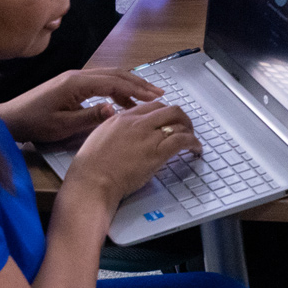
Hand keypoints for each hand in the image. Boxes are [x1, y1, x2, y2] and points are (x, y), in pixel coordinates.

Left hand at [0, 68, 164, 144]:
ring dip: (129, 85)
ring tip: (146, 98)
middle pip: (115, 74)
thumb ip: (90, 117)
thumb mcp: (63, 125)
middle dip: (138, 83)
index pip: (114, 81)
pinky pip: (100, 82)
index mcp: (77, 83)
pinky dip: (116, 89)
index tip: (155, 97)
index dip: (136, 89)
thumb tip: (114, 109)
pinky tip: (122, 103)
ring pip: (109, 76)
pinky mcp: (72, 83)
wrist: (11, 119)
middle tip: (158, 94)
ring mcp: (74, 77)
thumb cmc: (34, 123)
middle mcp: (77, 75)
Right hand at [59, 99, 198, 207]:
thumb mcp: (100, 135)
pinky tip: (196, 149)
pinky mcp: (157, 153)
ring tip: (192, 140)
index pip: (152, 106)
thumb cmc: (91, 165)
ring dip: (190, 131)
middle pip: (170, 110)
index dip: (165, 113)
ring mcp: (148, 137)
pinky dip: (194, 143)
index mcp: (122, 117)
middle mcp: (137, 123)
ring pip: (179, 123)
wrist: (92, 180)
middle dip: (182, 118)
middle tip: (186, 127)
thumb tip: (128, 131)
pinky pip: (182, 140)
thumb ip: (117, 129)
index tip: (170, 120)